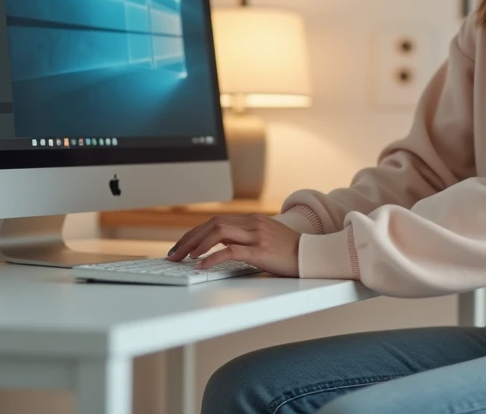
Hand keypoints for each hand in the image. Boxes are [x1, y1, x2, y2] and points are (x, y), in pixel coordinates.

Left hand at [166, 214, 300, 275]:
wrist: (312, 256)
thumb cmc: (289, 252)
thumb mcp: (265, 239)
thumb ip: (246, 238)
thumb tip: (220, 249)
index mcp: (251, 220)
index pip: (214, 221)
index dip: (194, 233)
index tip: (180, 246)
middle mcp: (252, 223)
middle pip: (212, 224)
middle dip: (188, 239)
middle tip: (173, 254)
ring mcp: (256, 236)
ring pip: (218, 232)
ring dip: (196, 245)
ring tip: (184, 258)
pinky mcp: (260, 251)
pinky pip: (230, 251)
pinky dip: (212, 258)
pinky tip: (201, 265)